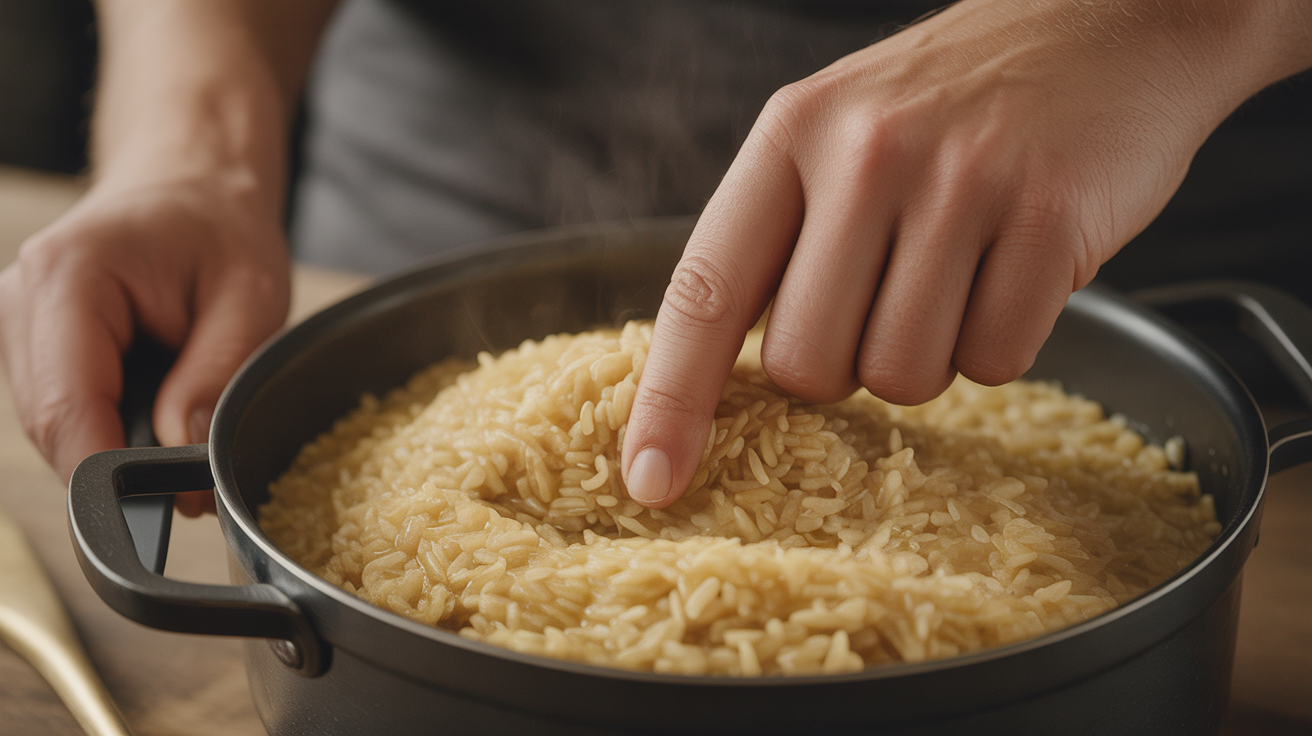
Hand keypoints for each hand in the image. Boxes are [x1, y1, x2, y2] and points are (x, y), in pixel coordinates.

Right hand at [0, 173, 288, 514]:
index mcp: (68, 276)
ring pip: (51, 428)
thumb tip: (184, 459)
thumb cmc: (220, 228)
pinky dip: (107, 425)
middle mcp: (20, 299)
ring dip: (114, 445)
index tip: (163, 506)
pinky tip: (150, 406)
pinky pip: (60, 412)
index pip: (65, 406)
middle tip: (195, 477)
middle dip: (120, 466)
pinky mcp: (28, 345)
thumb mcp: (250, 297)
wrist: (191, 185)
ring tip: (179, 420)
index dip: (108, 475)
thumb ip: (215, 377)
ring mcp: (14, 323)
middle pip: (51, 427)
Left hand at [622, 0, 1310, 506]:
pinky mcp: (1050, 214)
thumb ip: (779, 237)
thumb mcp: (837, 133)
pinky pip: (998, 361)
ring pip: (902, 376)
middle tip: (891, 296)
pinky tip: (1015, 266)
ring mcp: (961, 180)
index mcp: (789, 134)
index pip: (706, 291)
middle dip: (844, 366)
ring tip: (960, 269)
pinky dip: (1004, 340)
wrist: (1105, 22)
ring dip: (930, 354)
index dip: (673, 401)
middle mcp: (864, 152)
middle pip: (808, 366)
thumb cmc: (953, 104)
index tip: (650, 482)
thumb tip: (724, 377)